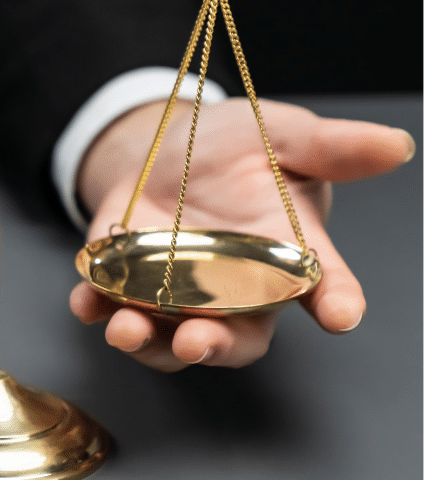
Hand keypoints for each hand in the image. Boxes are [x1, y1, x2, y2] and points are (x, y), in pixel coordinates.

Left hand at [70, 98, 413, 371]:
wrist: (166, 143)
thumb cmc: (236, 147)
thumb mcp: (280, 134)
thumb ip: (329, 147)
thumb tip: (393, 143)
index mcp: (287, 255)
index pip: (323, 285)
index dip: (336, 302)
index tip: (341, 314)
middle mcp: (236, 288)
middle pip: (239, 338)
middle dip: (215, 346)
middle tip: (196, 342)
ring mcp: (179, 293)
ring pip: (170, 339)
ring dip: (148, 343)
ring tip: (126, 330)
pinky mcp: (127, 283)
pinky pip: (112, 310)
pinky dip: (96, 311)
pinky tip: (86, 305)